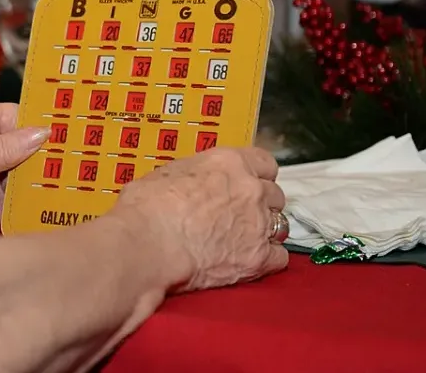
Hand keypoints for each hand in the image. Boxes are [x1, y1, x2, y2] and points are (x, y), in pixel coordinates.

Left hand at [0, 103, 48, 237]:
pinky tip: (2, 216)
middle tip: (44, 186)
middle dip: (29, 170)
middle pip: (17, 148)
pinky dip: (2, 203)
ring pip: (9, 173)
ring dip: (15, 192)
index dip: (40, 131)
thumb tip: (42, 132)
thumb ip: (7, 148)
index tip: (64, 147)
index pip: (18, 117)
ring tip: (14, 207)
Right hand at [110, 147, 287, 291]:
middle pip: (274, 195)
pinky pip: (279, 258)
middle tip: (238, 216)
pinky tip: (247, 262)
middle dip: (259, 205)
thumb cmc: (145, 208)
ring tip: (242, 241)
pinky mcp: (258, 257)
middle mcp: (250, 189)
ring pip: (280, 225)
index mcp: (229, 162)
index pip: (264, 162)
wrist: (147, 243)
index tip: (247, 184)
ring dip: (265, 232)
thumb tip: (188, 184)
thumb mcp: (165, 174)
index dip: (256, 176)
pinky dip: (266, 261)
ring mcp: (258, 224)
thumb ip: (192, 176)